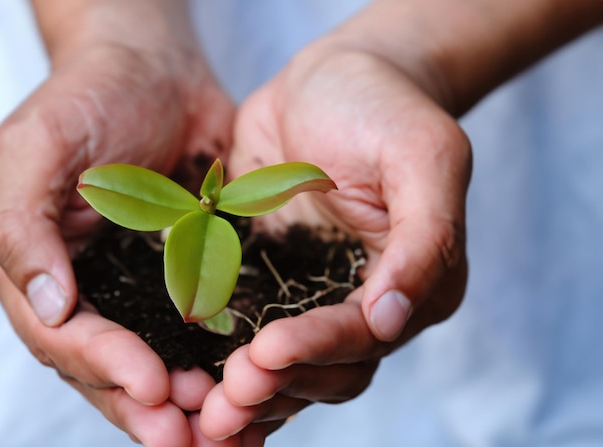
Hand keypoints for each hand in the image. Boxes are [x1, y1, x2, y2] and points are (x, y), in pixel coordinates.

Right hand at [0, 5, 233, 442]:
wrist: (154, 70)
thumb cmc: (89, 95)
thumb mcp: (37, 147)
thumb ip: (22, 225)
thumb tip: (45, 304)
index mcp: (26, 262)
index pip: (60, 333)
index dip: (104, 366)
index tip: (157, 389)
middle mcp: (76, 283)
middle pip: (102, 362)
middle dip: (143, 403)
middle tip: (189, 437)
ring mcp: (127, 280)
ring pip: (148, 353)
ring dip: (179, 395)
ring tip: (218, 422)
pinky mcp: (176, 268)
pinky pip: (189, 324)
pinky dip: (208, 357)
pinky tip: (234, 379)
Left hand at [199, 38, 470, 438]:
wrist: (335, 78)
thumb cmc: (386, 107)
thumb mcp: (423, 157)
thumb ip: (424, 239)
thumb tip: (394, 319)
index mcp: (414, 282)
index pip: (364, 335)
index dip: (317, 349)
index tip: (266, 350)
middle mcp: (364, 300)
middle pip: (326, 369)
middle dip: (277, 386)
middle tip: (225, 398)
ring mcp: (313, 294)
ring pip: (286, 367)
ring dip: (248, 394)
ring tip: (202, 411)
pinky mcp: (268, 277)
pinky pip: (246, 329)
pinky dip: (222, 362)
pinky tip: (189, 382)